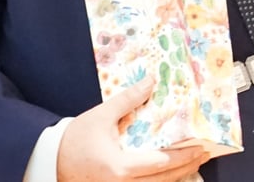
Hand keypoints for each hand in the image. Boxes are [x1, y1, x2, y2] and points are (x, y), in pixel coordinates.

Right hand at [57, 78, 210, 181]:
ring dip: (178, 175)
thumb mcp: (101, 116)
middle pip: (165, 179)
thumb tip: (151, 81)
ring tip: (194, 161)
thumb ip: (128, 100)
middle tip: (205, 152)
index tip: (201, 146)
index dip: (184, 155)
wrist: (49, 162)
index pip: (162, 163)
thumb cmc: (73, 141)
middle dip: (188, 166)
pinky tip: (171, 171)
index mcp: (120, 167)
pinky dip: (161, 180)